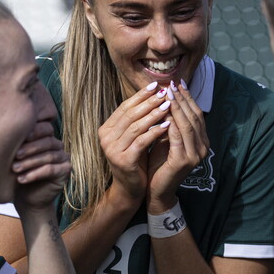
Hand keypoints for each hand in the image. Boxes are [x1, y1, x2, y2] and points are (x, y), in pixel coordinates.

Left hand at [12, 121, 70, 211]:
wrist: (26, 198)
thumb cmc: (18, 173)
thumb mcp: (17, 156)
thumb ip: (19, 142)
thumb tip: (8, 128)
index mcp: (47, 136)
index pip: (44, 128)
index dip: (32, 132)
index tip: (16, 136)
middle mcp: (57, 145)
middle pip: (47, 142)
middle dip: (30, 148)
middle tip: (15, 155)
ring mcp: (63, 158)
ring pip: (48, 156)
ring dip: (30, 162)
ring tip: (15, 168)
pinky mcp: (65, 171)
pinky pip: (50, 170)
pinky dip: (35, 174)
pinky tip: (21, 179)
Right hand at [98, 84, 176, 206]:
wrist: (129, 188)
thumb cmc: (135, 160)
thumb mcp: (134, 137)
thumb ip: (138, 119)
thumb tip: (154, 93)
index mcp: (106, 129)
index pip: (125, 107)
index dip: (140, 95)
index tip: (156, 85)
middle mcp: (106, 138)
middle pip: (130, 114)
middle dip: (149, 102)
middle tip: (164, 92)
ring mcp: (113, 149)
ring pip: (136, 126)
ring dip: (153, 114)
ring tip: (168, 105)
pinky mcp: (124, 160)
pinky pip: (142, 141)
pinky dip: (155, 131)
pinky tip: (167, 124)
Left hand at [147, 81, 208, 211]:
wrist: (156, 190)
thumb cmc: (159, 163)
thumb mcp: (166, 138)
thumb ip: (170, 122)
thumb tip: (165, 96)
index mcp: (201, 141)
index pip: (196, 114)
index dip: (187, 97)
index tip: (177, 83)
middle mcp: (203, 147)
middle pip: (194, 117)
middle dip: (182, 99)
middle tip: (172, 84)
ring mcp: (195, 155)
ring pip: (187, 125)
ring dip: (177, 107)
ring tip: (167, 94)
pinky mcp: (184, 161)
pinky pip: (178, 137)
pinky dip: (171, 123)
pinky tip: (163, 112)